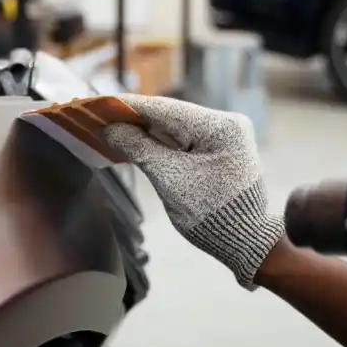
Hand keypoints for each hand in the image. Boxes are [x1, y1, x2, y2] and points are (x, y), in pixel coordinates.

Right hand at [102, 95, 284, 288]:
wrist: (247, 242)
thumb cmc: (212, 215)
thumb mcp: (170, 181)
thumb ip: (139, 149)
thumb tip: (112, 130)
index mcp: (221, 127)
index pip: (165, 108)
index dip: (129, 106)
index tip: (100, 103)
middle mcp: (227, 123)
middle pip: (171, 115)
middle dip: (135, 119)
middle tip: (100, 117)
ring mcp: (227, 136)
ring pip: (177, 127)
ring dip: (147, 131)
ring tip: (113, 129)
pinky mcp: (223, 149)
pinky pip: (186, 140)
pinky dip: (162, 143)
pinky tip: (138, 142)